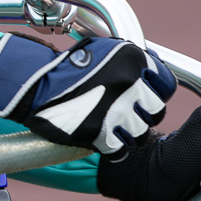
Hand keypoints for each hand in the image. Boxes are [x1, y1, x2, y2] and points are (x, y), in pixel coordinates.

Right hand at [0, 34, 174, 155]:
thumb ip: (131, 61)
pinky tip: (104, 141)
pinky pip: (120, 150)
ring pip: (140, 133)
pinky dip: (113, 148)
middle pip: (156, 111)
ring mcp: (116, 109)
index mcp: (133, 59)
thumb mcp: (103, 50)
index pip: (166, 85)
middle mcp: (129, 83)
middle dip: (144, 114)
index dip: (156, 93)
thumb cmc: (67, 67)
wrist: (34, 83)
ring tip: (114, 127)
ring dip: (129, 133)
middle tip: (127, 113)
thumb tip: (154, 70)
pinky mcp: (99, 132)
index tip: (146, 98)